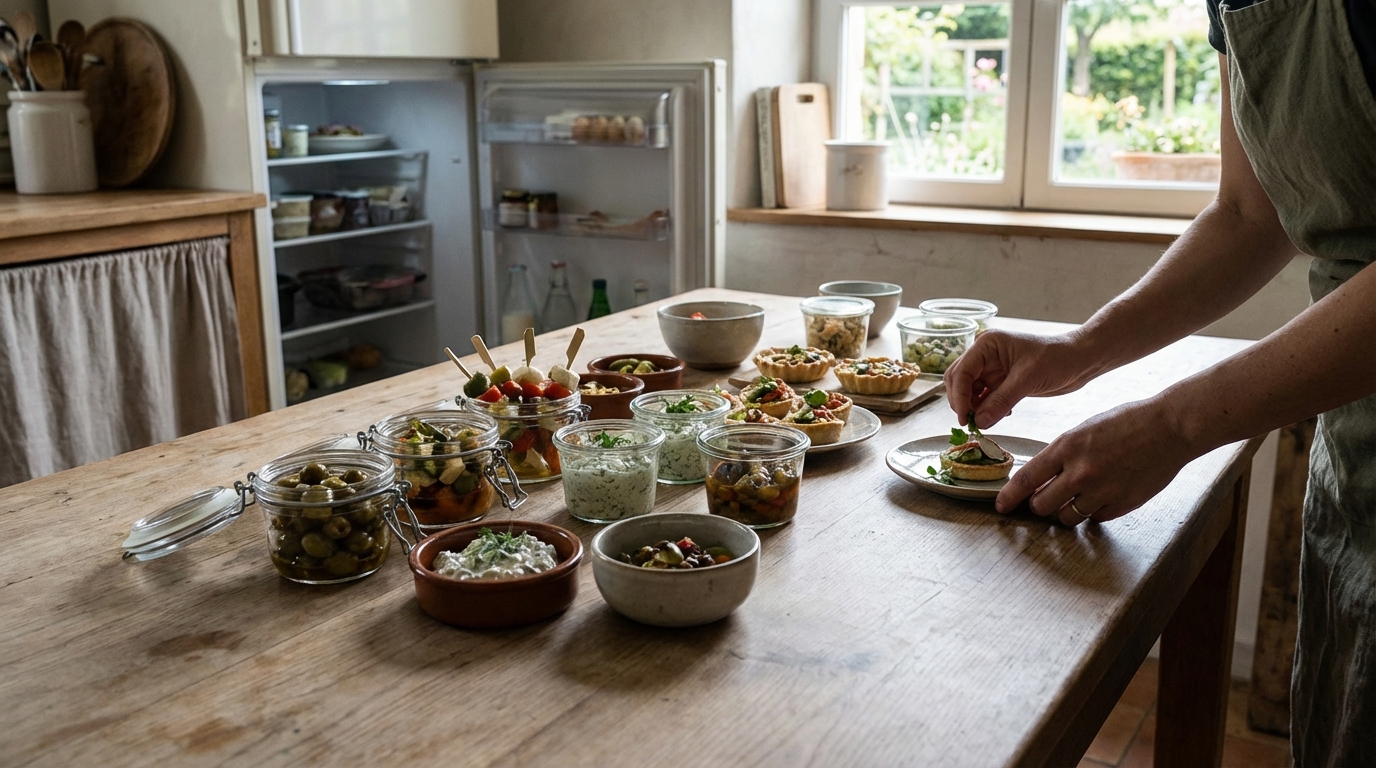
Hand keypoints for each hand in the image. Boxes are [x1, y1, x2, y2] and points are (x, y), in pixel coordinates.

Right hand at [944, 330, 1093, 428]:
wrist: (1079, 360)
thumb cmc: (1057, 359)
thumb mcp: (1028, 380)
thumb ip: (1001, 401)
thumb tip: (979, 422)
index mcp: (987, 344)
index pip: (961, 371)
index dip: (959, 396)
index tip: (964, 419)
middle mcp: (984, 354)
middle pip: (958, 380)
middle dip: (963, 402)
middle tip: (972, 423)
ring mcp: (991, 368)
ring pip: (969, 391)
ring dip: (975, 407)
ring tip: (989, 420)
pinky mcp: (1000, 381)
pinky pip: (983, 397)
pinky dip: (986, 408)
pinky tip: (1002, 413)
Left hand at [996, 397, 1197, 524]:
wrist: (1170, 428)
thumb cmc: (1126, 423)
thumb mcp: (1084, 430)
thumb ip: (1062, 454)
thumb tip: (1040, 478)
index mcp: (1067, 447)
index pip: (1027, 479)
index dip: (1010, 496)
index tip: (1001, 506)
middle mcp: (1081, 471)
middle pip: (1042, 505)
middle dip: (1039, 505)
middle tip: (1045, 499)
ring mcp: (1103, 490)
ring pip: (1066, 517)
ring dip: (1065, 511)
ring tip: (1077, 496)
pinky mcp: (1122, 504)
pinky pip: (1094, 518)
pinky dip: (1093, 512)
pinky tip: (1103, 495)